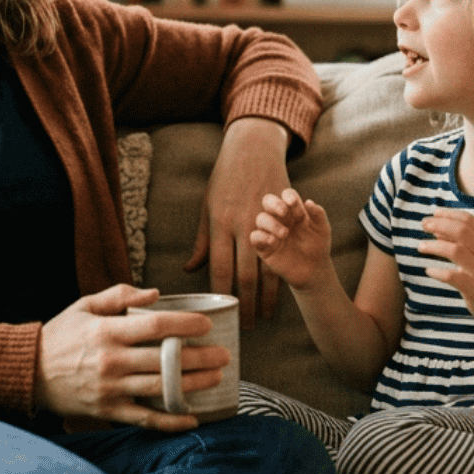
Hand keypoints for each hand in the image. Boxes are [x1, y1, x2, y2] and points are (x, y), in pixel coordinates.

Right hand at [34, 284, 229, 430]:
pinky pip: (145, 419)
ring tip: (217, 377)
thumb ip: (118, 296)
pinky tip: (193, 418)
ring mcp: (110, 389)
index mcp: (107, 331)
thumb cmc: (60, 335)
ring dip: (193, 384)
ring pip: (160, 388)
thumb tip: (155, 293)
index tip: (207, 325)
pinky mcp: (107, 411)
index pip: (156, 326)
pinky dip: (170, 421)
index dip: (186, 325)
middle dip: (200, 357)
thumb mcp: (84, 306)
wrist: (28, 372)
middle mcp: (111, 361)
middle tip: (224, 354)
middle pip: (165, 360)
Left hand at [185, 117, 291, 326]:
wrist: (253, 149)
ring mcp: (265, 222)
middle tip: (246, 325)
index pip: (218, 269)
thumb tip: (189, 269)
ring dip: (266, 297)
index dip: (221, 294)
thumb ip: (201, 241)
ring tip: (263, 315)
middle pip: (245, 275)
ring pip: (268, 269)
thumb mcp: (207, 206)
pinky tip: (278, 292)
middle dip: (245, 304)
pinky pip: (285, 252)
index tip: (222, 312)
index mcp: (220, 225)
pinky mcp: (282, 217)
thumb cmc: (224, 178)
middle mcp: (243, 226)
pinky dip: (281, 276)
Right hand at [247, 188, 333, 291]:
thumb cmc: (317, 245)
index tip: (293, 203)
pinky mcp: (264, 246)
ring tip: (285, 234)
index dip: (289, 196)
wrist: (313, 269)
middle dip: (274, 203)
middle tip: (284, 212)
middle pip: (268, 201)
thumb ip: (318, 215)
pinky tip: (274, 242)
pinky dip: (261, 236)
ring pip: (260, 218)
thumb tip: (309, 202)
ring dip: (271, 223)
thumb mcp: (322, 229)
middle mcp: (280, 218)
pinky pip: (255, 236)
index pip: (287, 195)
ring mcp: (270, 231)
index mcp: (294, 210)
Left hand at [419, 209, 473, 321]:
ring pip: (456, 251)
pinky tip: (429, 270)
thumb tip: (437, 230)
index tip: (434, 213)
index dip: (450, 214)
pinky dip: (438, 272)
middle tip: (424, 225)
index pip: (470, 220)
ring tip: (420, 246)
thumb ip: (462, 243)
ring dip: (435, 246)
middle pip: (461, 231)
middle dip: (440, 224)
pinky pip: (453, 276)